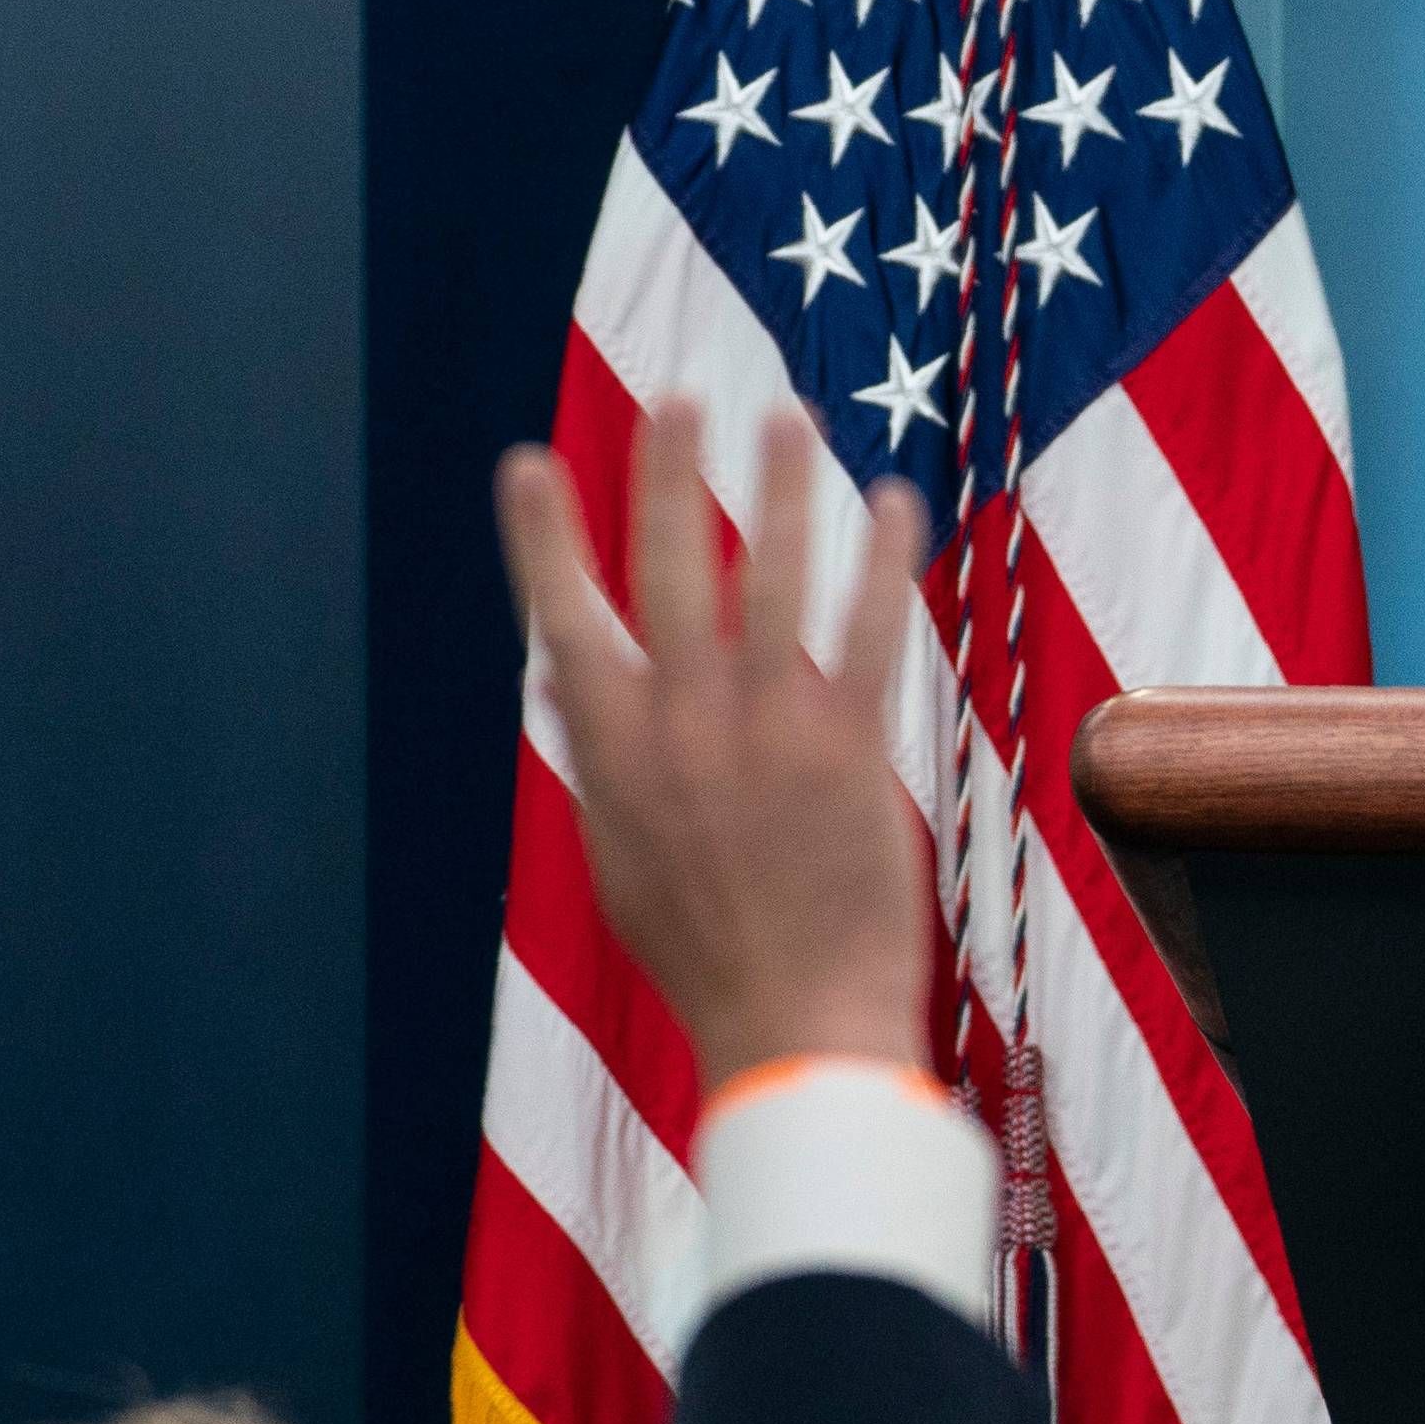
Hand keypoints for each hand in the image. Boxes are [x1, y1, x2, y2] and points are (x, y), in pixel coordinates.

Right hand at [496, 401, 936, 1090]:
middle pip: (669, 574)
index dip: (545, 540)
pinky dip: (882, 563)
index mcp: (611, 756)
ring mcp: (766, 735)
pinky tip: (894, 502)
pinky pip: (870, 635)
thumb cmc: (706, 954)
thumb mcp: (618, 860)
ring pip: (771, 582)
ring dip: (779, 489)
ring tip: (785, 414)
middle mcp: (679, 730)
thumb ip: (596, 760)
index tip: (529, 462)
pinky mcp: (851, 752)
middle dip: (667, 476)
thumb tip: (559, 679)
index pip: (562, 621)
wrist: (792, 1026)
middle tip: (674, 397)